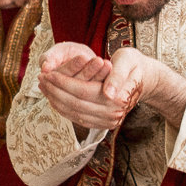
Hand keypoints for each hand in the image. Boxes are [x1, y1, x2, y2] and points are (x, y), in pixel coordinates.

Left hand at [38, 42, 154, 130]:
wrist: (144, 80)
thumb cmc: (133, 65)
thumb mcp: (127, 60)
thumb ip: (117, 75)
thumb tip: (109, 94)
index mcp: (119, 98)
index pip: (82, 91)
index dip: (62, 82)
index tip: (48, 73)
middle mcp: (114, 114)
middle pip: (75, 104)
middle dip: (55, 91)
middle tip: (40, 79)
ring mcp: (109, 122)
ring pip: (74, 114)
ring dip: (56, 101)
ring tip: (43, 87)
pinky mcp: (104, 124)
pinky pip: (78, 119)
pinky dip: (64, 109)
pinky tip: (53, 98)